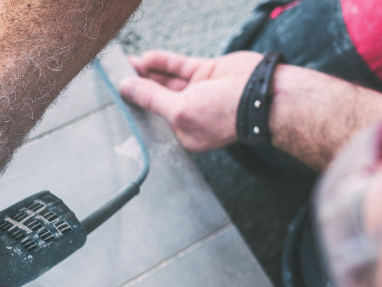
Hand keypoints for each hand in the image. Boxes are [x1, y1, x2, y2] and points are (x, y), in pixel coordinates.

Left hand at [119, 50, 263, 152]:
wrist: (263, 94)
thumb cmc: (225, 115)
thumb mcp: (179, 111)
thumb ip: (151, 98)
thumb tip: (127, 88)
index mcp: (184, 133)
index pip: (153, 120)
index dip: (136, 107)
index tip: (118, 96)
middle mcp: (191, 113)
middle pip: (158, 98)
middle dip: (139, 86)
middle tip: (119, 75)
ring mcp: (199, 92)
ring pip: (167, 80)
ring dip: (148, 72)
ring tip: (127, 63)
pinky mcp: (207, 73)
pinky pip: (180, 66)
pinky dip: (163, 62)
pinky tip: (146, 57)